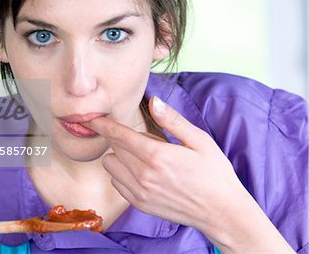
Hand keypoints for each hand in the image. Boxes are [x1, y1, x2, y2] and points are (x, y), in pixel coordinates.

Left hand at [87, 96, 293, 252]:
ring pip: (111, 165)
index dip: (103, 125)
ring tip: (144, 158)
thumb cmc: (214, 173)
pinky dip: (122, 174)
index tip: (92, 118)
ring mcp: (140, 192)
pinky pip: (116, 183)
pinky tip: (143, 173)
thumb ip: (172, 121)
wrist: (221, 212)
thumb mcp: (200, 141)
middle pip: (114, 148)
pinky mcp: (140, 204)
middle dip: (122, 138)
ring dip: (120, 156)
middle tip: (147, 141)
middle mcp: (143, 175)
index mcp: (157, 156)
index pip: (119, 135)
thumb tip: (153, 102)